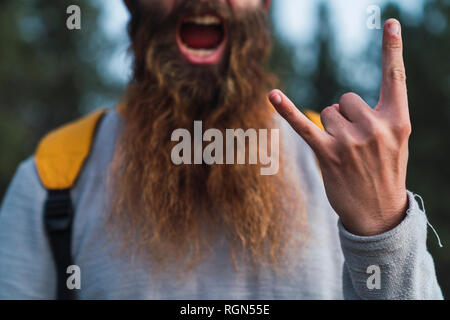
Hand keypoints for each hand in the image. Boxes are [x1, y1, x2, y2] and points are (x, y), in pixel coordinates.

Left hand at [269, 19, 410, 235]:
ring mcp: (350, 142)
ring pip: (327, 112)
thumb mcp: (395, 142)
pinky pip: (304, 125)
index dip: (393, 49)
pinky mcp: (327, 154)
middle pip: (344, 99)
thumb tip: (337, 105)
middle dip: (346, 118)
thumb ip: (378, 117)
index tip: (392, 22)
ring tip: (344, 153)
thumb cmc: (385, 172)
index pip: (395, 77)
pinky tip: (272, 95)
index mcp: (398, 121)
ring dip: (331, 129)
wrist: (379, 213)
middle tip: (356, 145)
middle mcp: (375, 128)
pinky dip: (286, 110)